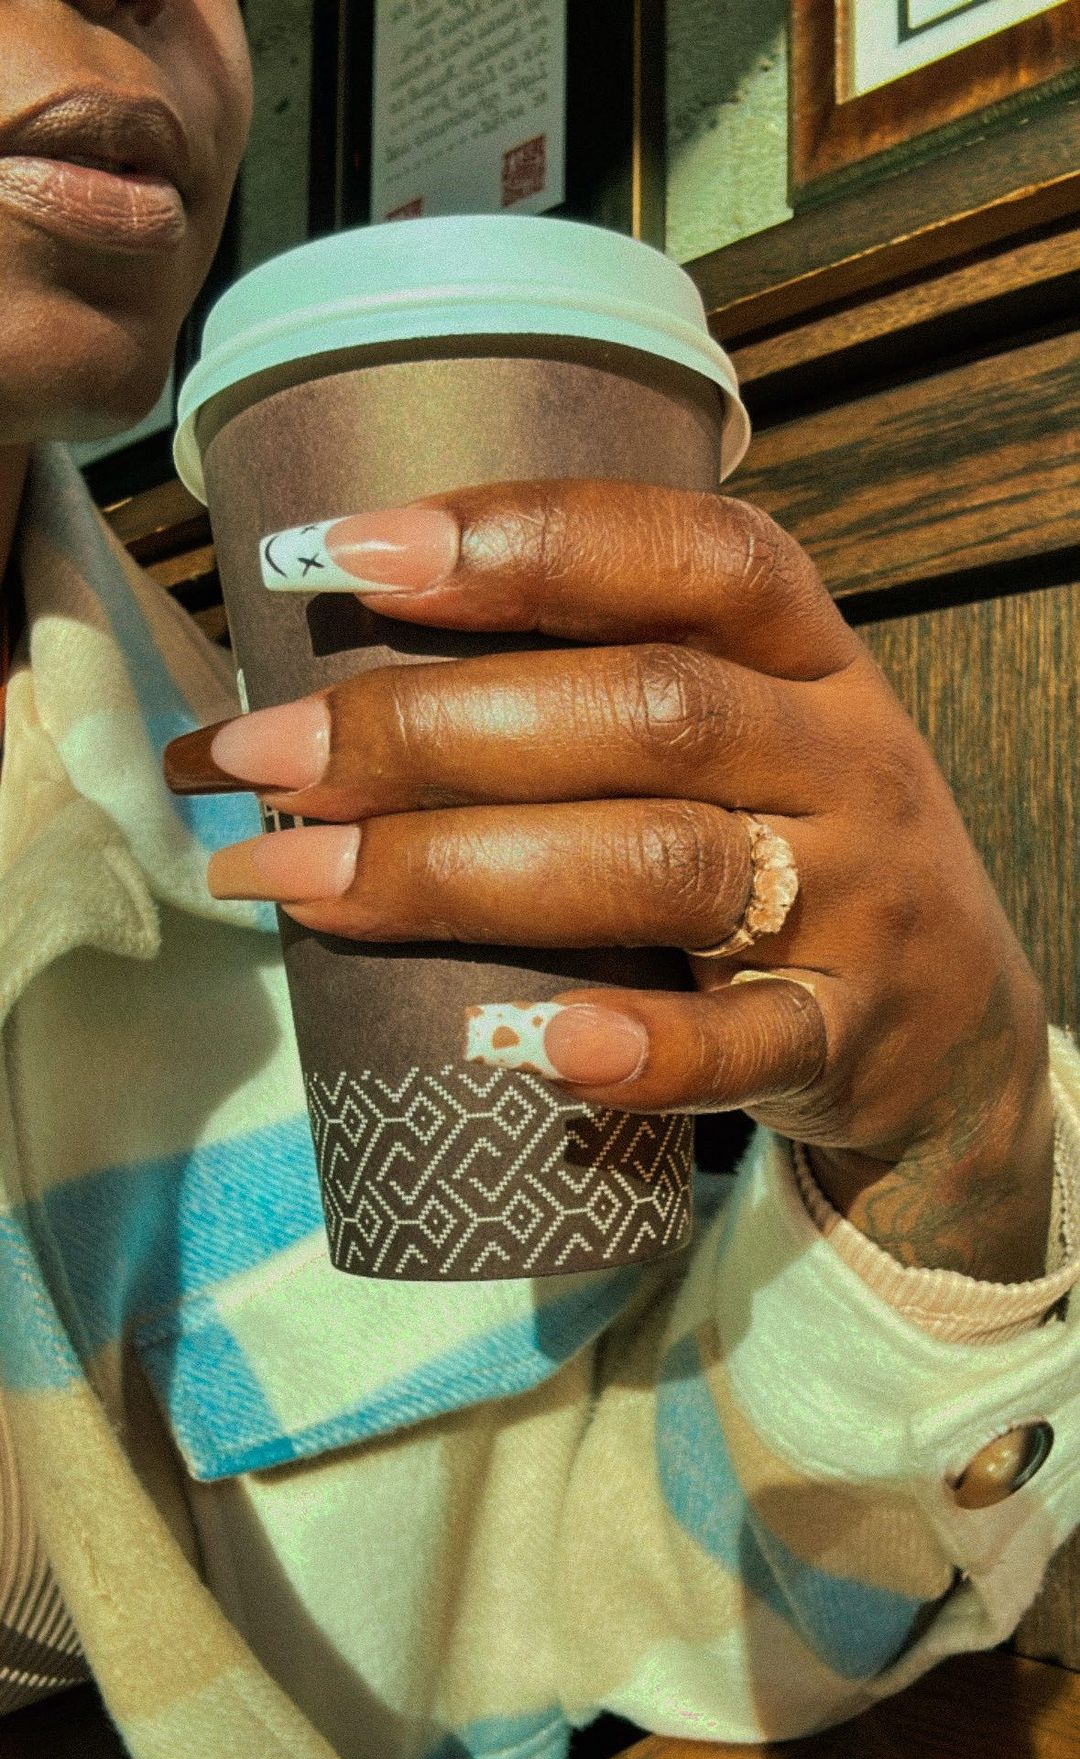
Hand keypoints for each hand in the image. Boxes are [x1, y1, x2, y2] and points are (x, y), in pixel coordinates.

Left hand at [166, 482, 1052, 1281]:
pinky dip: (638, 1047)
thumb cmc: (790, 849)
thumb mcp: (745, 734)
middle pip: (645, 710)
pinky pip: (751, 1043)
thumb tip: (331, 686)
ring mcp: (854, 902)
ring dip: (461, 871)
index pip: (684, 557)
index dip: (521, 538)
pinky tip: (518, 1042)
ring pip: (666, 864)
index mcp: (805, 657)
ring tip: (298, 885)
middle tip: (262, 754)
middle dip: (430, 726)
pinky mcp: (846, 1037)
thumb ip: (599, 689)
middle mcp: (839, 759)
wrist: (956, 1024)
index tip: (344, 551)